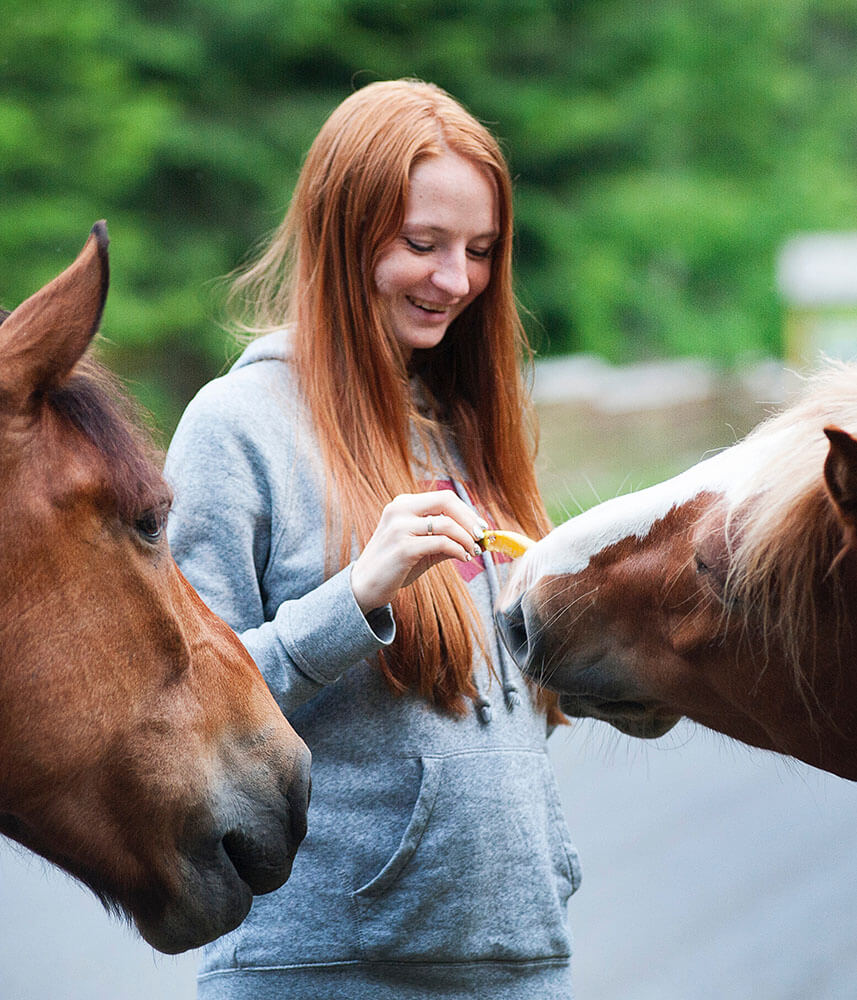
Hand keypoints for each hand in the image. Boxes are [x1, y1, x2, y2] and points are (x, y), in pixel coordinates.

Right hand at [350, 490, 487, 613]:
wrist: (365, 586)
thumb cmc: (395, 565)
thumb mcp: (423, 547)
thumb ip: (448, 539)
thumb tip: (480, 538)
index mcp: (403, 504)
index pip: (444, 497)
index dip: (467, 510)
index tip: (480, 526)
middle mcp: (399, 510)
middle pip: (446, 501)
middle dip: (469, 519)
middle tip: (481, 536)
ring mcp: (399, 528)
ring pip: (446, 524)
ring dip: (466, 539)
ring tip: (472, 552)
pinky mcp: (403, 548)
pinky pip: (441, 543)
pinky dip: (458, 550)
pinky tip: (463, 558)